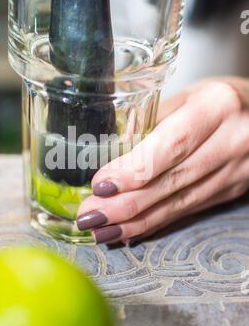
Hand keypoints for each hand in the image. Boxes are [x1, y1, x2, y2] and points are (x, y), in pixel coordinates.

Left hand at [77, 77, 248, 244]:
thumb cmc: (217, 99)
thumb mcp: (187, 95)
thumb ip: (150, 121)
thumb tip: (108, 151)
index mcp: (217, 106)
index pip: (171, 144)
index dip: (134, 169)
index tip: (101, 185)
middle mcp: (232, 140)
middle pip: (173, 180)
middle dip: (127, 204)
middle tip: (90, 215)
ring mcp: (237, 170)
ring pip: (181, 203)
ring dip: (138, 221)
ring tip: (102, 230)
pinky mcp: (233, 189)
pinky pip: (190, 209)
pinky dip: (157, 221)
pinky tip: (131, 230)